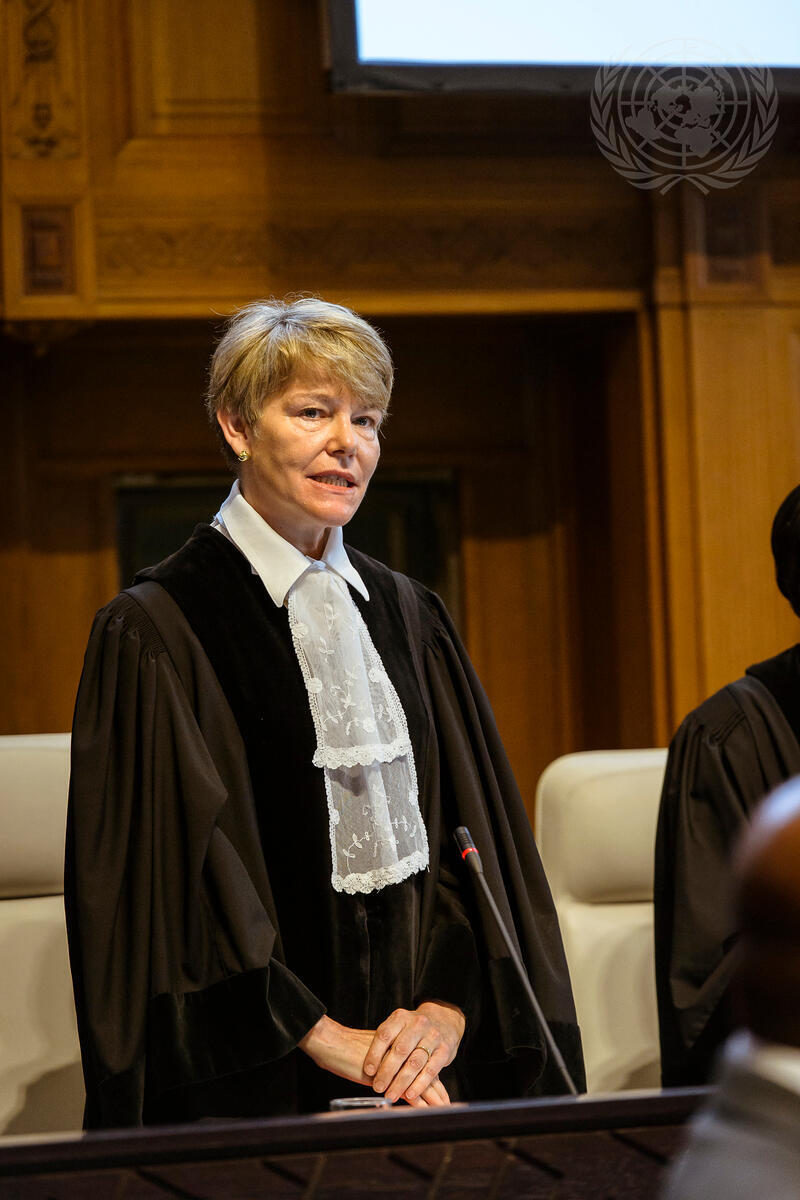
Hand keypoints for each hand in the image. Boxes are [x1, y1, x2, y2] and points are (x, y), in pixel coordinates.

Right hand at [299, 1014, 449, 1106]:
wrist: (332, 1043)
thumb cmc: (348, 1051)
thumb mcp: (375, 1057)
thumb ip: (389, 1064)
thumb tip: (399, 1079)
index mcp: (401, 1045)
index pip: (422, 1064)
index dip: (433, 1081)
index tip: (444, 1096)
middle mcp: (401, 1050)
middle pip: (425, 1072)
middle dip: (437, 1092)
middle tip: (449, 1107)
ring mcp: (395, 1061)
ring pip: (418, 1081)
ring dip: (431, 1099)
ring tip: (443, 1112)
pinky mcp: (386, 1073)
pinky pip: (405, 1088)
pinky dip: (416, 1101)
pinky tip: (424, 1111)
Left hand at [363, 1000, 464, 1103]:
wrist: (443, 1021)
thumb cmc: (412, 1031)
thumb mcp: (398, 1027)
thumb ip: (386, 1043)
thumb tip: (367, 1069)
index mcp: (401, 1017)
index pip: (385, 1035)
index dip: (374, 1054)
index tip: (367, 1071)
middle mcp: (418, 1024)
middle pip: (400, 1050)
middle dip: (387, 1071)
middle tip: (378, 1087)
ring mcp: (433, 1036)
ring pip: (415, 1062)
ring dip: (401, 1082)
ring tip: (391, 1095)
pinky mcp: (445, 1049)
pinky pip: (431, 1069)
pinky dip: (419, 1084)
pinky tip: (410, 1095)